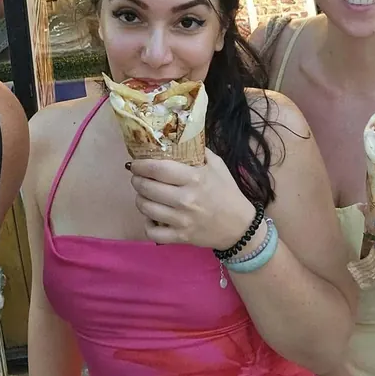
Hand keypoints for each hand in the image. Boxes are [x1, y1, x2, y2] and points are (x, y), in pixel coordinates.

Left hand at [129, 149, 255, 249]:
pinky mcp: (181, 237)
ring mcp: (182, 220)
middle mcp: (186, 200)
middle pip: (147, 188)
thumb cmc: (226, 192)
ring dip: (139, 199)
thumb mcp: (217, 165)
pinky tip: (151, 217)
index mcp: (194, 178)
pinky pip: (152, 233)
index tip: (134, 163)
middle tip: (137, 177)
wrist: (240, 226)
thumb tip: (177, 138)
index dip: (140, 165)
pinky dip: (147, 224)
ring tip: (143, 194)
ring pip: (146, 209)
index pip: (158, 169)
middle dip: (137, 181)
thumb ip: (198, 151)